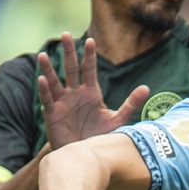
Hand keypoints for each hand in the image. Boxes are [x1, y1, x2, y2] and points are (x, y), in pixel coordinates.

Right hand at [36, 33, 151, 146]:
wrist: (83, 155)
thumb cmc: (99, 136)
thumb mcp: (117, 120)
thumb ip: (131, 104)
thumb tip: (147, 88)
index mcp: (91, 92)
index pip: (90, 70)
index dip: (90, 56)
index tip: (90, 41)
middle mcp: (75, 94)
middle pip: (71, 69)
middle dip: (69, 52)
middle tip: (65, 34)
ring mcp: (63, 103)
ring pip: (55, 82)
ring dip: (49, 68)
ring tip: (43, 55)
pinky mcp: (53, 114)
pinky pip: (48, 99)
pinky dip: (45, 90)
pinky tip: (41, 79)